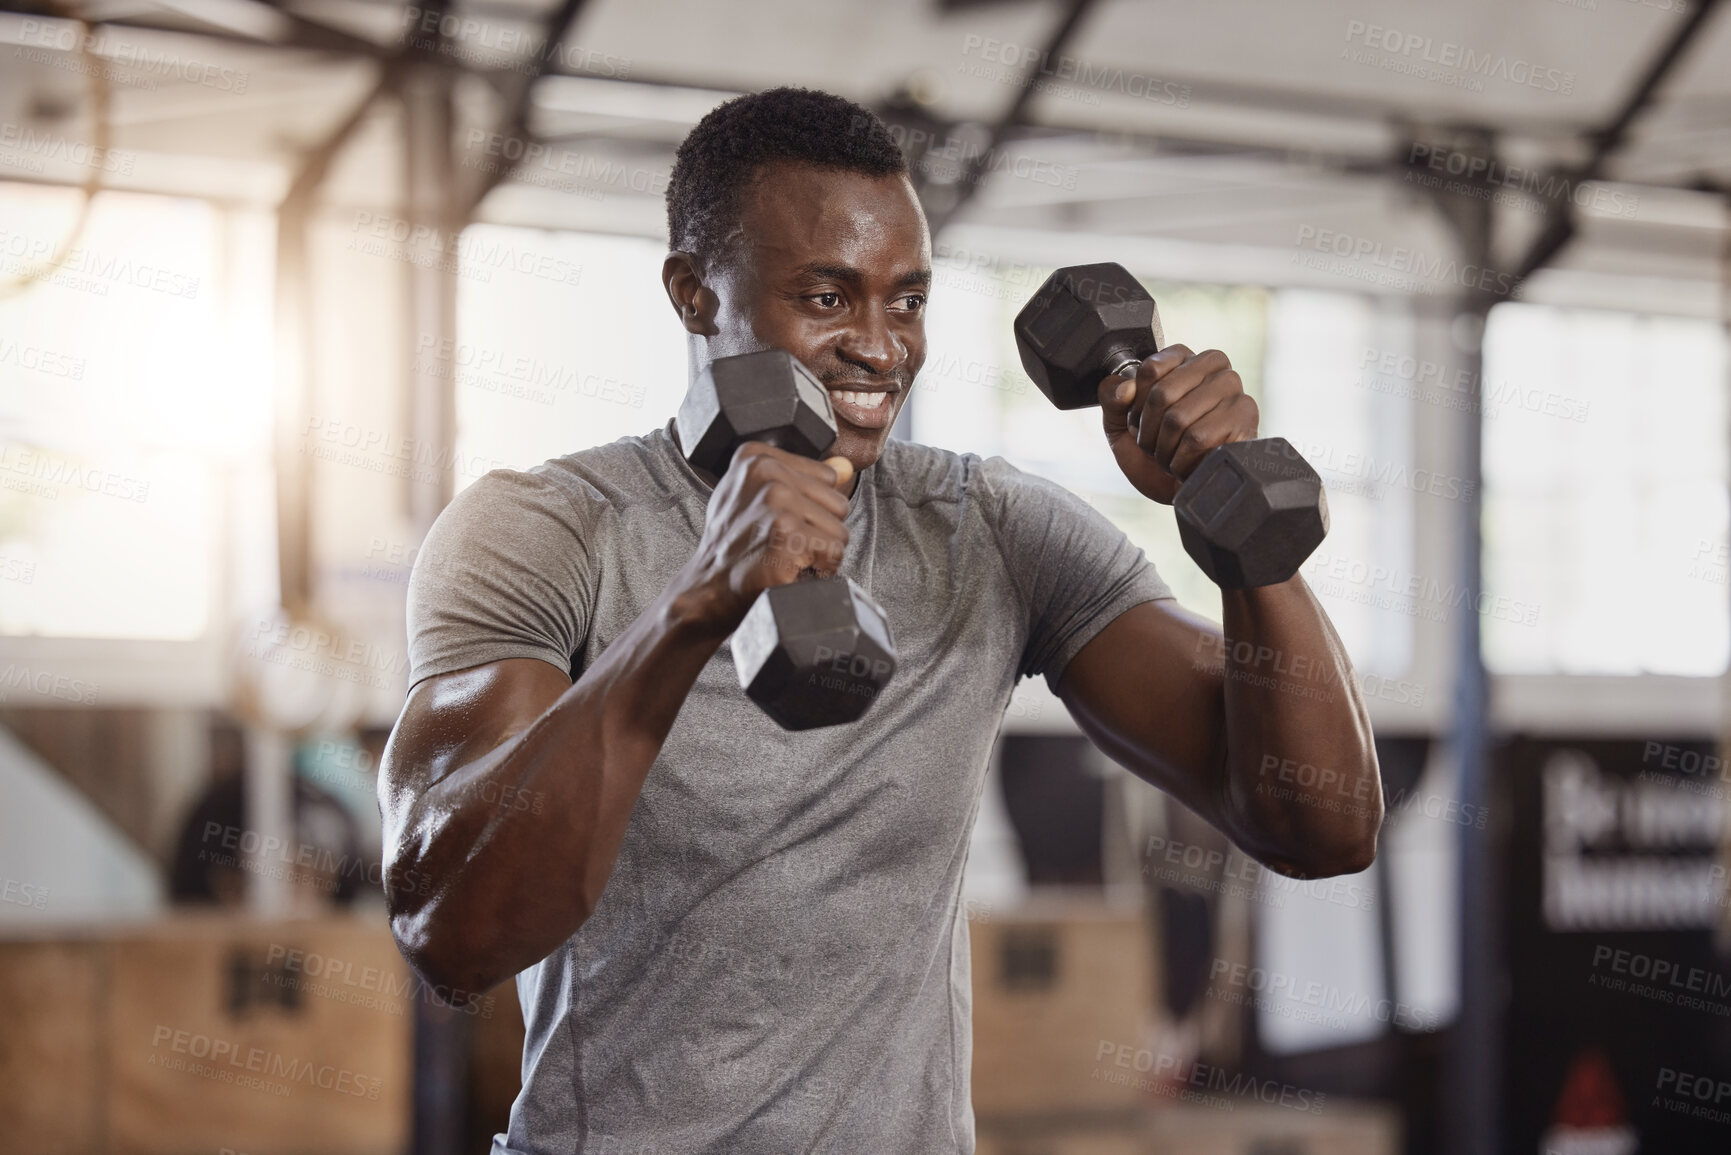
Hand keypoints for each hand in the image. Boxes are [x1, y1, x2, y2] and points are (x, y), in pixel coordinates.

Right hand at [679, 442, 854, 629]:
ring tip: (785, 555)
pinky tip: (791, 569)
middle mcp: (766, 473)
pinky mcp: (787, 535)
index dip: (810, 507)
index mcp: (756, 456)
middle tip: (782, 542)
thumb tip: (844, 467)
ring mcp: (776, 504)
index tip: (778, 519)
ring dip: (818, 552)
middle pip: (838, 503)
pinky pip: (833, 552)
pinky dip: (819, 570)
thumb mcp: (756, 496)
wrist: (709, 587)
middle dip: (818, 530)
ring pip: (839, 530)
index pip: (827, 478)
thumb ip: (802, 477)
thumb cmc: (731, 544)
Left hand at [1097, 345, 1258, 504]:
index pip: (1151, 368)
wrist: (1181, 495)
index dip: (1136, 403)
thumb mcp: (1120, 425)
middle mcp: (1215, 370)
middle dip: (1148, 430)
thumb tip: (1125, 389)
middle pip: (1162, 392)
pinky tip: (1189, 466)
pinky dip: (1181, 461)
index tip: (1142, 420)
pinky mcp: (1244, 419)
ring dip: (1164, 449)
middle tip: (1157, 445)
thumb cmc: (1155, 456)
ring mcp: (1234, 393)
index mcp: (1186, 361)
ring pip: (1178, 417)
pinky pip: (1198, 437)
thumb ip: (1111, 397)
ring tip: (1174, 455)